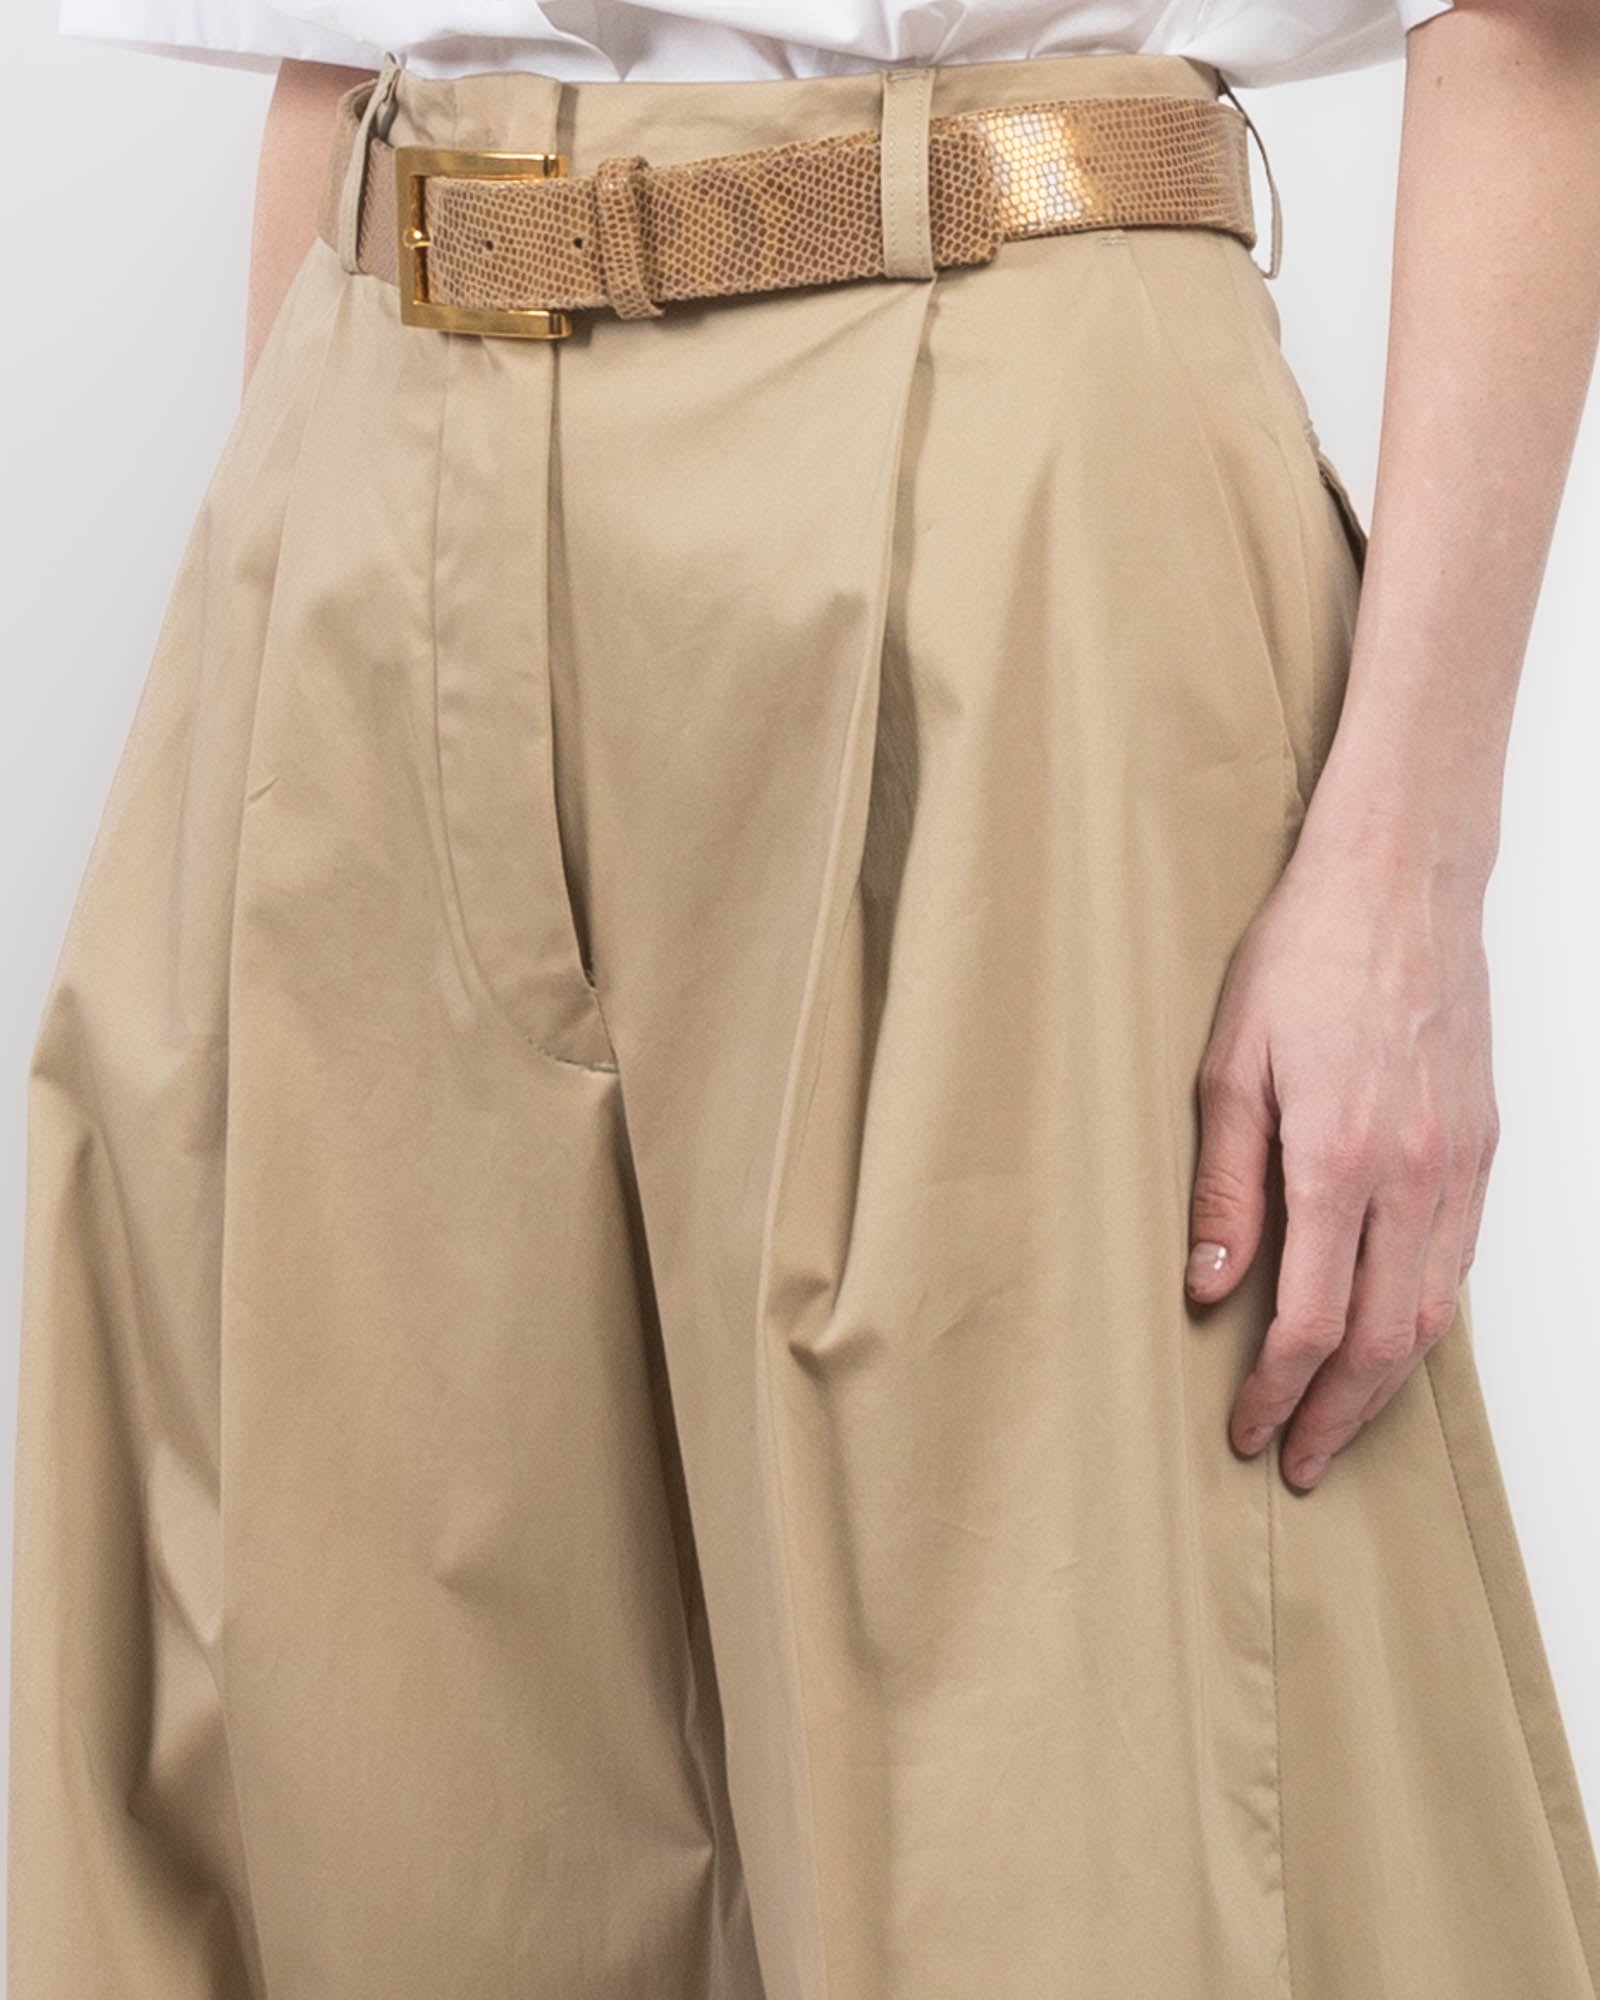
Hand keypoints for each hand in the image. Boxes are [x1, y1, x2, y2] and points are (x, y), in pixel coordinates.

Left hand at [1185, 830, 1498, 1490]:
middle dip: (1337, 1415)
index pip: (1310, 1321)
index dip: (1276, 1391)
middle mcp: (1414, 1176)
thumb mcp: (1228, 1069)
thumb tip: (1208, 1288)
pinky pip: (1461, 1262)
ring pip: (1435, 1313)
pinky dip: (1426, 1319)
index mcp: (1339, 1161)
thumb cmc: (1302, 959)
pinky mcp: (1482, 1145)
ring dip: (1387, 1382)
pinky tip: (1392, 1338)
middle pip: (1383, 1340)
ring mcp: (1460, 1163)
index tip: (1246, 1430)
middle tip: (1296, 1460)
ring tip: (1340, 1422)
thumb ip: (1224, 1189)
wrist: (1397, 883)